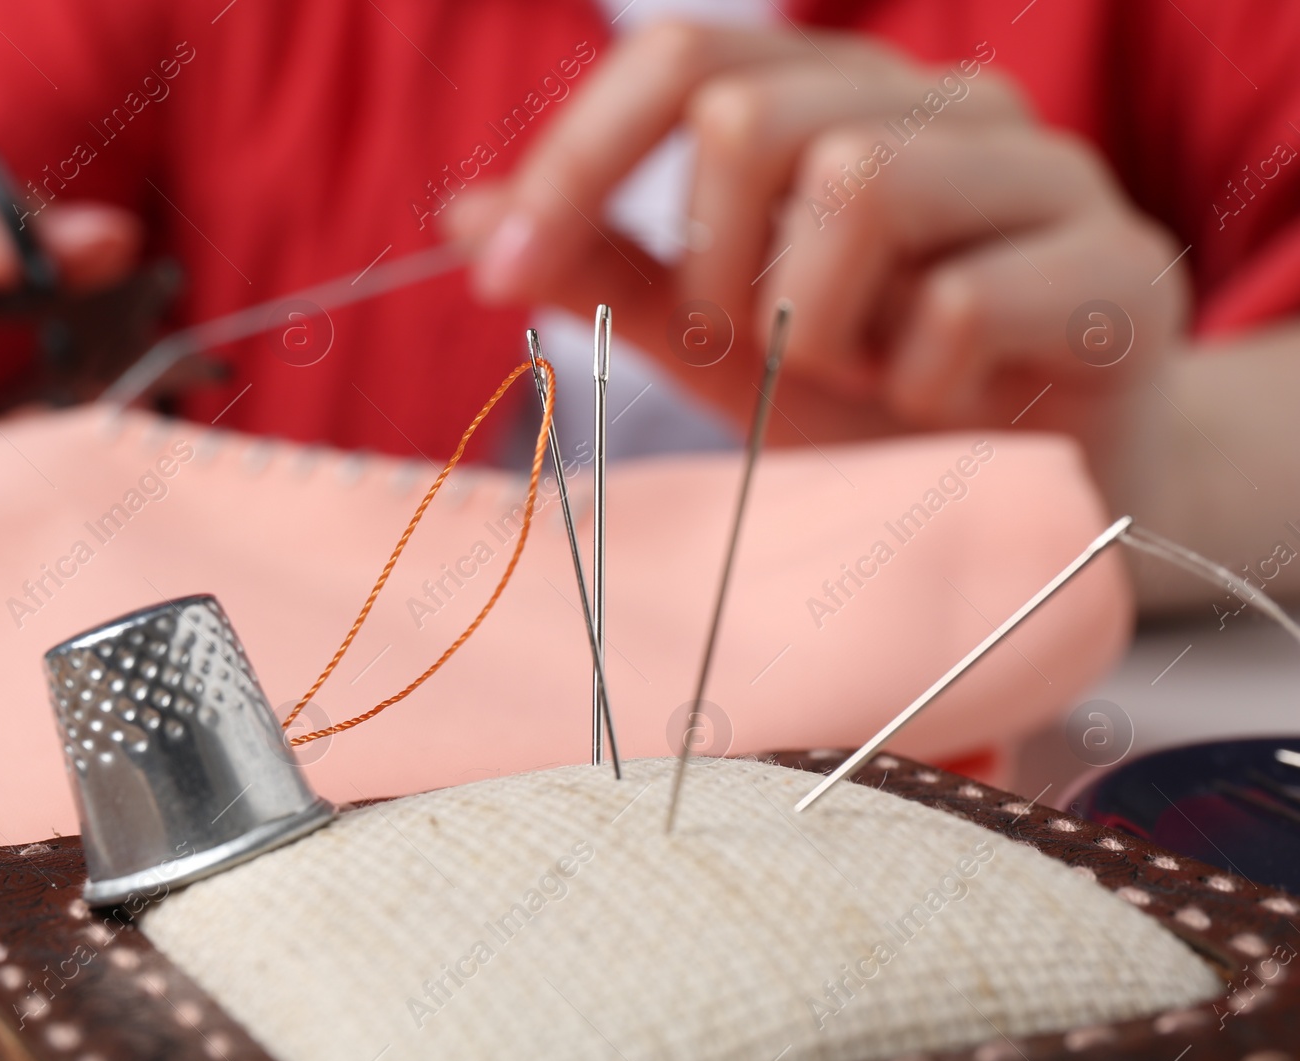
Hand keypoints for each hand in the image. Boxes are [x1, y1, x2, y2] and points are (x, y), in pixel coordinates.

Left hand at [443, 22, 1186, 465]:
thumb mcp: (717, 337)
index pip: (685, 56)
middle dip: (714, 273)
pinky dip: (914, 386)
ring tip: (857, 372)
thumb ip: (607, 268)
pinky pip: (962, 305)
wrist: (1036, 484)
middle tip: (754, 350)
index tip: (500, 270)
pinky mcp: (1120, 271)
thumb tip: (459, 214)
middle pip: (756, 118)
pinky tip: (942, 406)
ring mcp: (1045, 174)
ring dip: (816, 327)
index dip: (578, 159)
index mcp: (841, 95)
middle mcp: (945, 102)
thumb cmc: (868, 399)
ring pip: (863, 185)